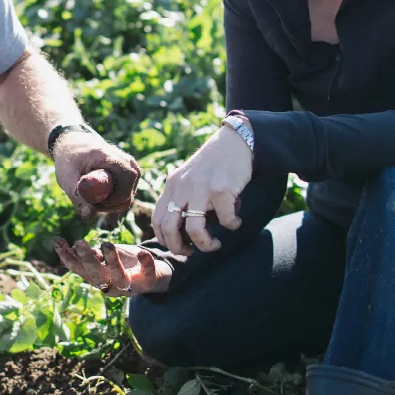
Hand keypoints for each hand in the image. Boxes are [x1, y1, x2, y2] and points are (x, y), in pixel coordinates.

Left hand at [52, 130, 141, 219]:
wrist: (74, 144)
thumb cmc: (69, 159)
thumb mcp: (66, 178)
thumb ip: (77, 197)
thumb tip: (89, 217)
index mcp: (113, 159)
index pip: (124, 189)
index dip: (108, 202)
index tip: (91, 201)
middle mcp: (129, 163)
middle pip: (126, 197)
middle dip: (107, 205)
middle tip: (88, 199)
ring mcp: (132, 169)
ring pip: (126, 199)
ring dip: (109, 203)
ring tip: (91, 193)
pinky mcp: (131, 176)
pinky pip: (125, 196)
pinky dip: (112, 200)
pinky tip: (98, 193)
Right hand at [52, 237, 172, 295]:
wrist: (157, 276)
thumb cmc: (127, 264)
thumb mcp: (107, 258)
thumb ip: (93, 255)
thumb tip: (71, 246)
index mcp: (98, 279)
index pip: (79, 269)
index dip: (68, 257)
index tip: (57, 241)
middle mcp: (112, 286)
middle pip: (97, 275)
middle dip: (88, 260)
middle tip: (79, 242)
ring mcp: (132, 286)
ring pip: (120, 277)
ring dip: (112, 262)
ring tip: (106, 244)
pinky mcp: (150, 282)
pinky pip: (148, 274)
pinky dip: (145, 263)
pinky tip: (142, 252)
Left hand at [152, 126, 251, 254]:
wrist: (234, 142)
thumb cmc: (214, 165)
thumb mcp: (190, 179)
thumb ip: (183, 199)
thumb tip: (183, 234)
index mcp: (172, 186)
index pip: (157, 220)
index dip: (165, 240)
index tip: (179, 247)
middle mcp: (182, 187)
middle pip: (169, 228)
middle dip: (179, 248)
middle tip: (192, 252)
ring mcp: (201, 188)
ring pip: (194, 229)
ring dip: (205, 244)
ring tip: (215, 244)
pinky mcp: (222, 189)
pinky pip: (225, 220)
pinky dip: (232, 225)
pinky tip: (236, 220)